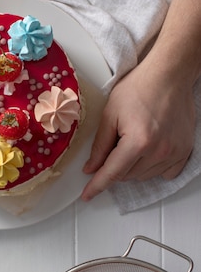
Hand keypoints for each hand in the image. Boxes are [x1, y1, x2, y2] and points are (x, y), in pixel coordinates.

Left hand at [81, 56, 195, 199]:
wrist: (168, 76)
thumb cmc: (138, 89)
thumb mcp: (109, 114)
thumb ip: (99, 146)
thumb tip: (90, 168)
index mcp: (138, 141)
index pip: (112, 173)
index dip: (97, 185)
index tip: (87, 195)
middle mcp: (158, 151)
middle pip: (127, 176)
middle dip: (115, 166)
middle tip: (116, 143)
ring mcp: (174, 152)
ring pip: (143, 176)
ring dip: (133, 167)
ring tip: (134, 140)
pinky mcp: (185, 151)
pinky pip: (164, 173)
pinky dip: (152, 168)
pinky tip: (149, 152)